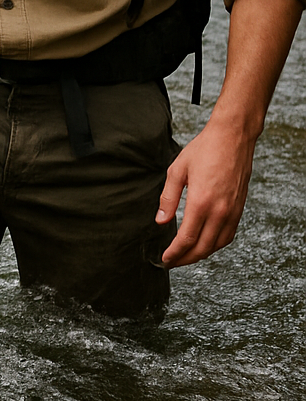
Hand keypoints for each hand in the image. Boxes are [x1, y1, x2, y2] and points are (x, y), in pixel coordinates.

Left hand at [156, 116, 254, 267]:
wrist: (233, 137)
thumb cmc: (204, 149)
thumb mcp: (177, 170)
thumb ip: (168, 198)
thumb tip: (161, 221)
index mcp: (201, 202)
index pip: (187, 239)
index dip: (175, 253)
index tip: (165, 259)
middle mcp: (220, 211)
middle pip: (203, 248)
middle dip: (186, 259)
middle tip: (172, 263)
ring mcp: (232, 211)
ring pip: (217, 245)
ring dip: (201, 255)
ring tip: (186, 256)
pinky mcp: (239, 208)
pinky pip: (228, 235)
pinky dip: (215, 245)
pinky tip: (205, 243)